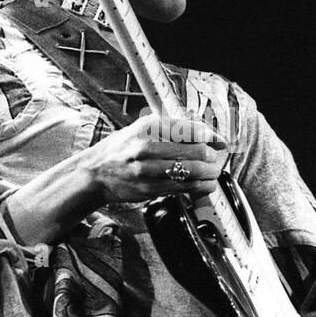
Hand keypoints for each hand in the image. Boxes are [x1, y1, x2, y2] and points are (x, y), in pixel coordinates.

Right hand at [81, 113, 227, 203]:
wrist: (95, 173)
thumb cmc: (121, 148)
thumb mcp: (142, 127)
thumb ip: (172, 128)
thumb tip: (204, 131)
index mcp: (148, 127)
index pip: (191, 129)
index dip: (212, 136)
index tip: (220, 141)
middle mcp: (147, 147)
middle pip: (195, 151)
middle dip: (213, 156)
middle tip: (217, 157)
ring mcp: (148, 170)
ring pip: (192, 172)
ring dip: (210, 173)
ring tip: (214, 172)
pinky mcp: (149, 189)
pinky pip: (183, 188)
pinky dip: (200, 187)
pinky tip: (205, 184)